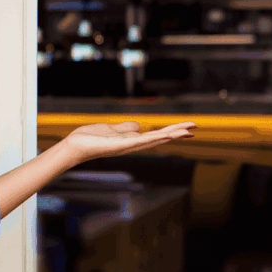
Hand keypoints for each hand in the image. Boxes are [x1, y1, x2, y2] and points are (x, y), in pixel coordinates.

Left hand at [61, 120, 195, 164]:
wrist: (75, 145)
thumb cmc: (90, 138)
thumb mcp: (111, 128)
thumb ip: (125, 128)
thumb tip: (138, 125)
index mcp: (131, 140)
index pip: (156, 135)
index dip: (171, 131)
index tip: (188, 128)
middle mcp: (133, 145)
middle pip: (160, 137)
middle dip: (177, 132)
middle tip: (196, 127)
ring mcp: (128, 146)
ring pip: (154, 139)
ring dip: (171, 134)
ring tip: (188, 130)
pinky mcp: (120, 145)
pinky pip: (140, 140)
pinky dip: (154, 137)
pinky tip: (166, 134)